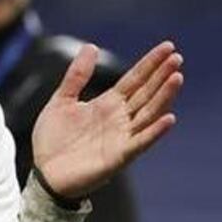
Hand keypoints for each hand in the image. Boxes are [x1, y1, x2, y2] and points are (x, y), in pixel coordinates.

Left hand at [31, 41, 182, 199]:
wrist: (44, 174)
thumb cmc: (53, 140)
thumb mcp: (61, 100)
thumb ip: (77, 76)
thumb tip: (91, 46)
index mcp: (108, 103)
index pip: (135, 79)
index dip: (150, 64)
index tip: (168, 47)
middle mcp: (119, 118)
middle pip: (146, 92)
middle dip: (161, 75)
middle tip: (177, 58)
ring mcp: (121, 137)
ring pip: (148, 113)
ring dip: (164, 97)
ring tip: (177, 78)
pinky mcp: (119, 156)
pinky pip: (141, 142)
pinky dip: (155, 131)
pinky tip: (169, 118)